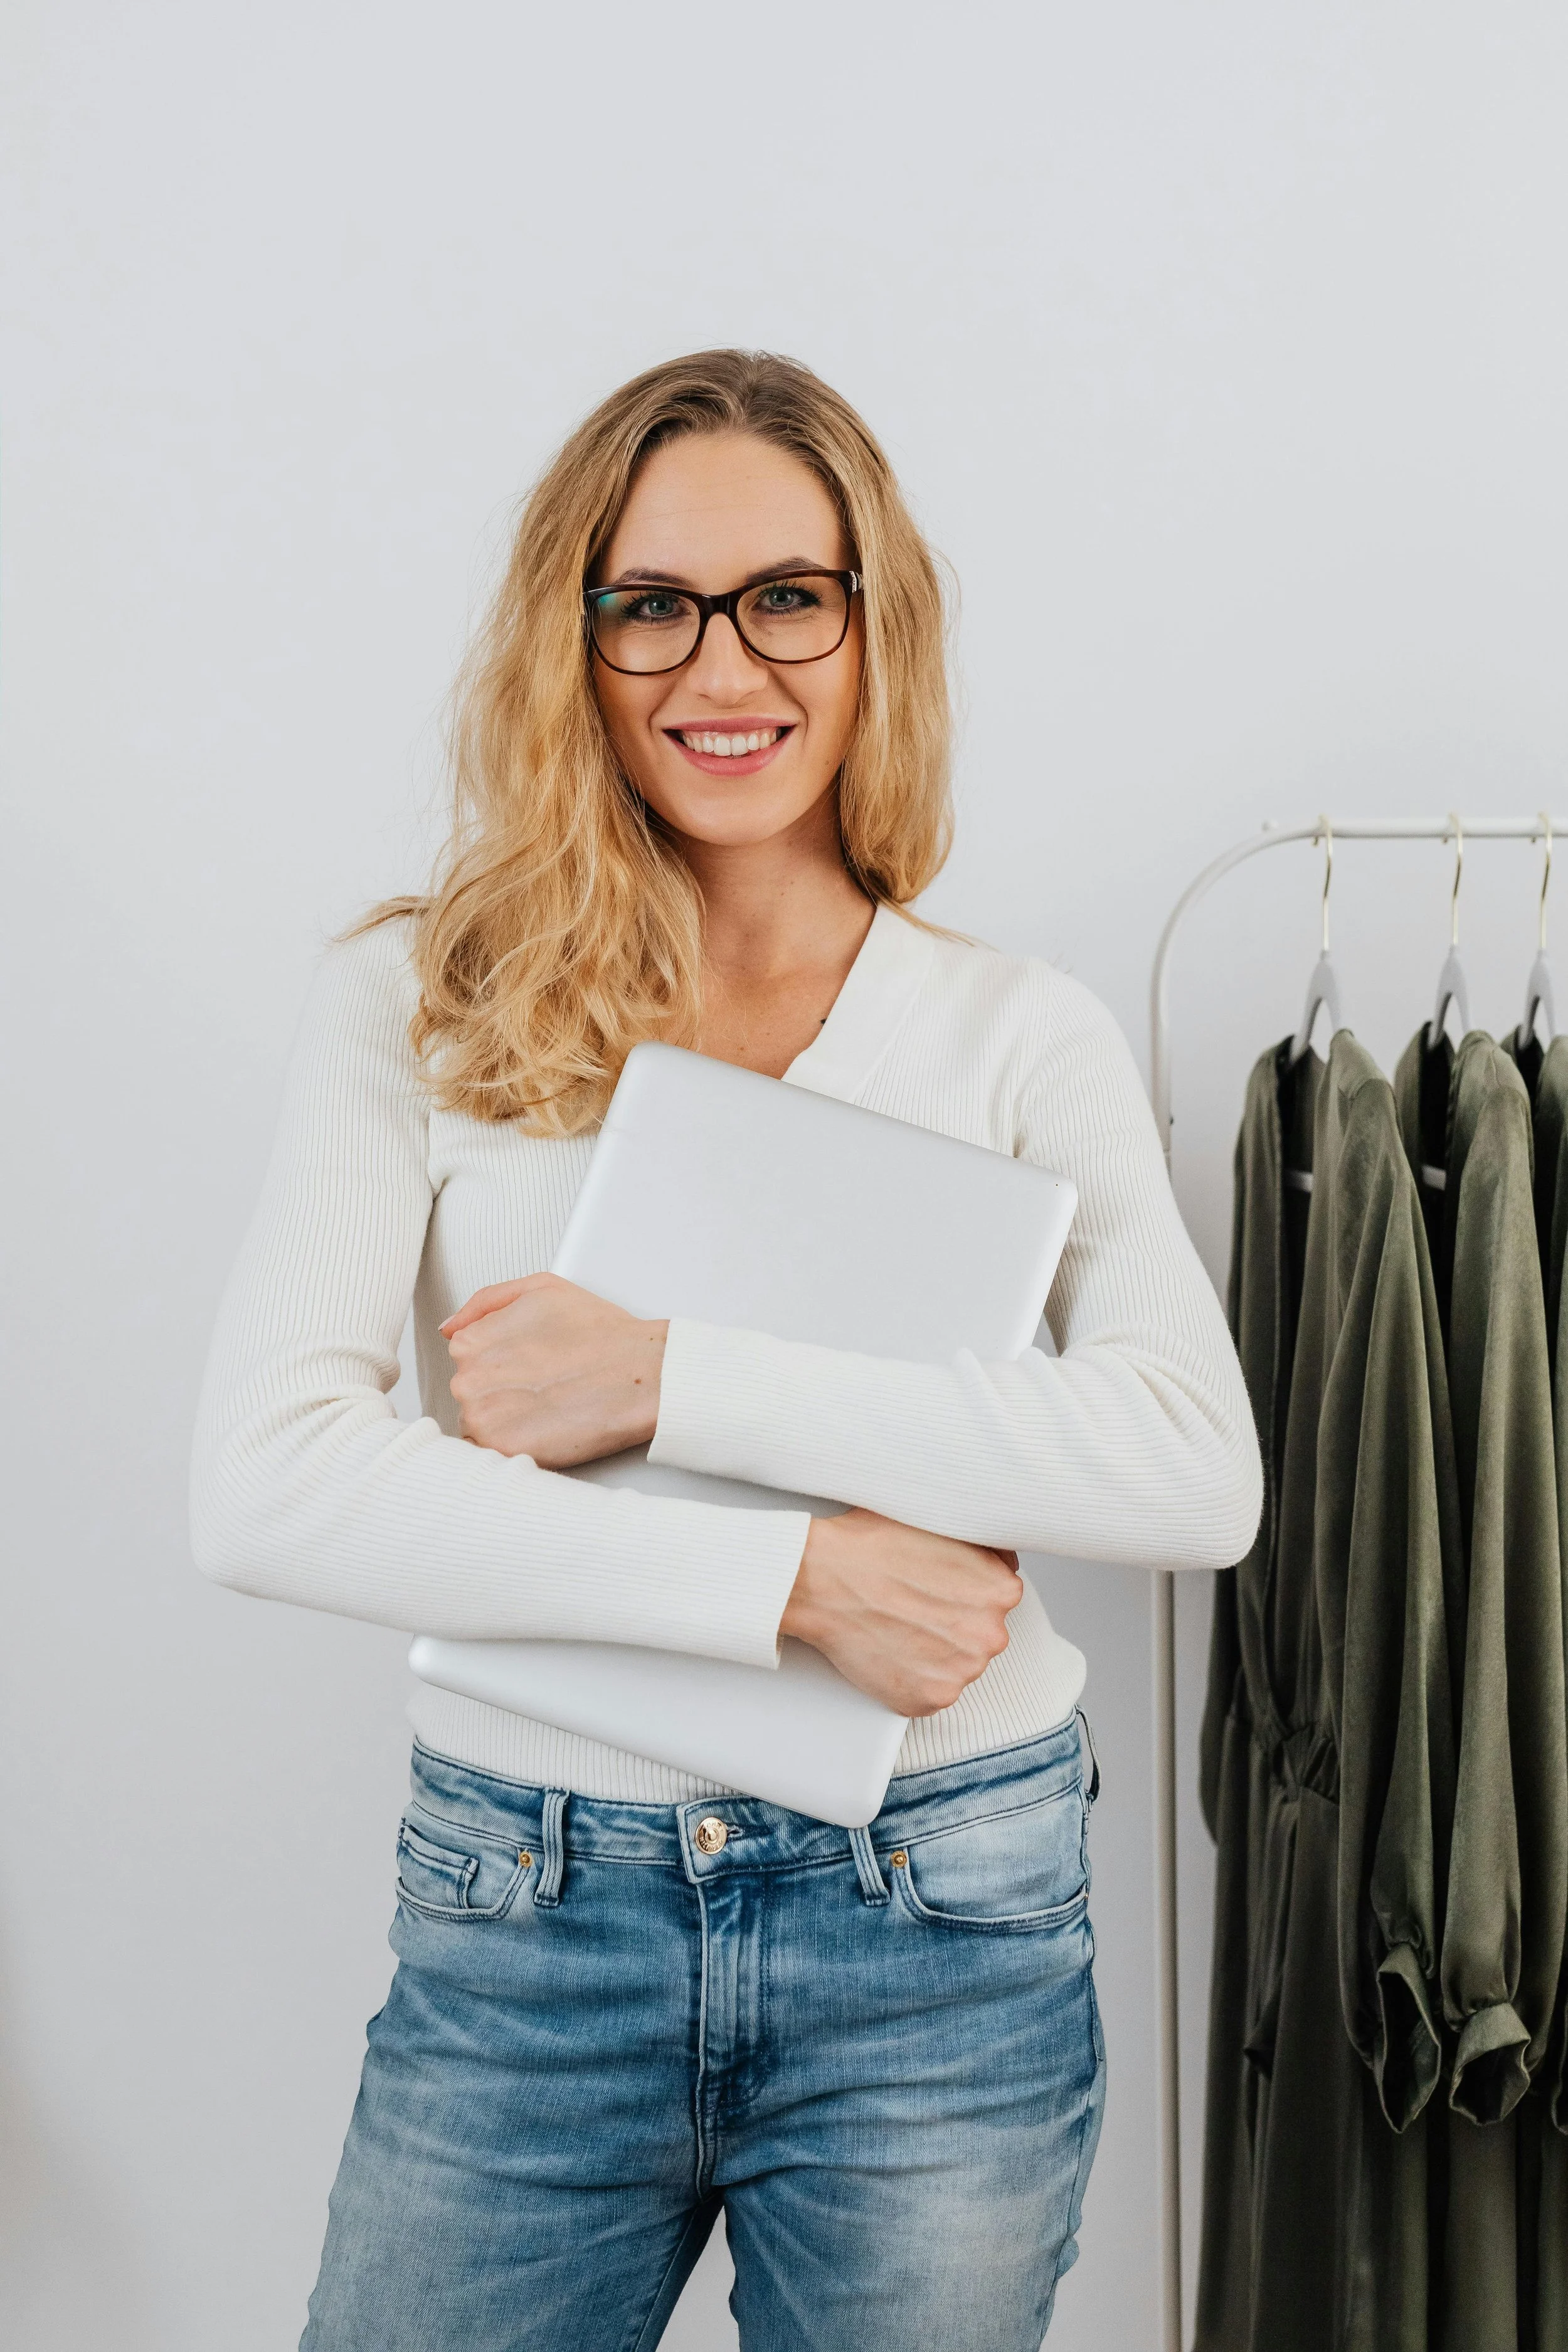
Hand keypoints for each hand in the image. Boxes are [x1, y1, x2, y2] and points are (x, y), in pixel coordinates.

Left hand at [441, 1275, 667, 1465]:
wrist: (643, 1375)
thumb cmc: (601, 1333)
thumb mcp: (541, 1289)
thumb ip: (485, 1303)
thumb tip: (448, 1328)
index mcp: (471, 1342)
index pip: (467, 1360)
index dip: (505, 1363)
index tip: (534, 1365)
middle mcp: (468, 1380)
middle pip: (471, 1394)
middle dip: (503, 1393)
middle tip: (548, 1386)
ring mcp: (483, 1419)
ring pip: (480, 1426)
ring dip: (509, 1421)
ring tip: (551, 1408)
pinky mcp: (505, 1451)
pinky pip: (494, 1456)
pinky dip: (517, 1447)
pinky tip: (547, 1430)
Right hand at [780, 1509, 1023, 1715]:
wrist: (819, 1578)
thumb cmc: (869, 1545)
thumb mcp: (940, 1523)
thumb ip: (983, 1548)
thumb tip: (1000, 1559)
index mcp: (1000, 1591)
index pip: (998, 1596)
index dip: (963, 1589)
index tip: (937, 1587)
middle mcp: (990, 1636)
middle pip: (978, 1633)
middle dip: (950, 1622)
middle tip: (910, 1605)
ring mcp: (960, 1673)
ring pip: (953, 1664)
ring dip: (931, 1652)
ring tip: (894, 1625)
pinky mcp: (927, 1700)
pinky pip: (928, 1692)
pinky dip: (910, 1677)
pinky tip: (887, 1649)